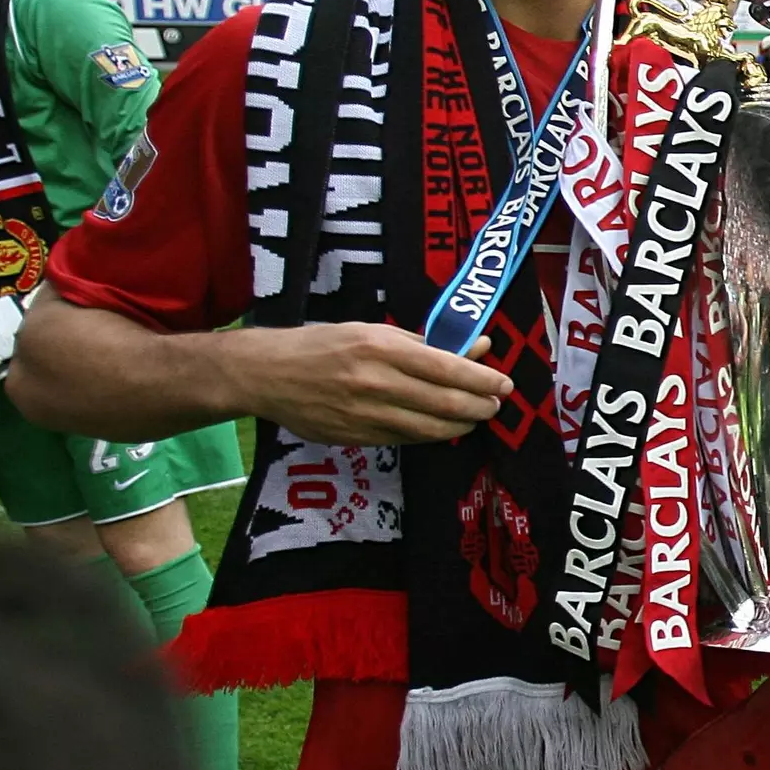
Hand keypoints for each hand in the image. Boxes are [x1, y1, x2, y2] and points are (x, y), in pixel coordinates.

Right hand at [223, 323, 511, 444]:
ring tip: (477, 418)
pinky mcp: (355, 437)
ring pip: (427, 428)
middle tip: (496, 406)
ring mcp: (364, 414)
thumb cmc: (324, 344)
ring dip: (460, 425)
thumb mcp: (371, 329)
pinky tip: (444, 429)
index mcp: (380, 347)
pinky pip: (404, 440)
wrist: (268, 373)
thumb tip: (474, 347)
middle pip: (442, 402)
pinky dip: (430, 435)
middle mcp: (374, 381)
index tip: (502, 383)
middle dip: (478, 407)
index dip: (480, 379)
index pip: (445, 367)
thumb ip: (422, 342)